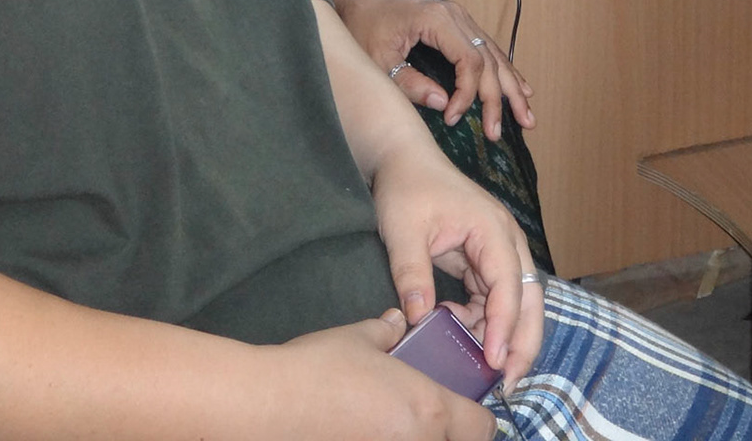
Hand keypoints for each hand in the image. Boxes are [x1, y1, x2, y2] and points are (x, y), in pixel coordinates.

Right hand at [276, 312, 497, 440]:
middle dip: (450, 432)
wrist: (269, 406)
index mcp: (429, 409)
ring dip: (417, 437)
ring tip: (393, 423)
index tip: (465, 406)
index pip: (482, 427)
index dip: (478, 416)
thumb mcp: (359, 338)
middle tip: (426, 414)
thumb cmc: (320, 368)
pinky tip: (365, 430)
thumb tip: (396, 322)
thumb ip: (386, 331)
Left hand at [334, 0, 534, 139]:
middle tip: (496, 133)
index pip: (469, 62)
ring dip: (512, 88)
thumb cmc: (364, 23)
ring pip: (495, 56)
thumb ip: (409, 82)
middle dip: (497, 100)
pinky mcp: (461, 25)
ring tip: (527, 118)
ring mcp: (462, 19)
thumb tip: (444, 104)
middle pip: (488, 61)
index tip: (453, 119)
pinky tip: (522, 90)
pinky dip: (506, 72)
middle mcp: (457, 16)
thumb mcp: (377, 57)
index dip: (466, 95)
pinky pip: (489, 50)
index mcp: (438, 21)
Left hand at [370, 145, 544, 386]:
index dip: (504, 327)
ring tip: (484, 370)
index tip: (494, 362)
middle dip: (523, 341)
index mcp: (492, 229)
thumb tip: (420, 320)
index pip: (509, 286)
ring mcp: (498, 250)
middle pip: (529, 298)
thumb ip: (412, 274)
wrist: (404, 160)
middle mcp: (505, 241)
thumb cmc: (406, 188)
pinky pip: (495, 298)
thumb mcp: (403, 230)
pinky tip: (462, 335)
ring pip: (516, 303)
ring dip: (504, 335)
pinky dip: (485, 321)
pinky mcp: (485, 259)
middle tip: (508, 382)